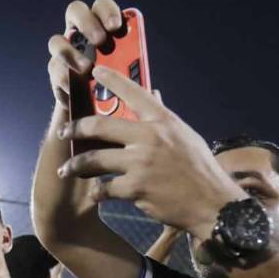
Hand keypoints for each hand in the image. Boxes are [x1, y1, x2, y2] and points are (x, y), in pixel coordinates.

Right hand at [47, 0, 124, 109]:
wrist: (96, 108)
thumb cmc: (118, 85)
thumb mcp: (129, 73)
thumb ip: (131, 64)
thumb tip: (141, 67)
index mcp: (101, 24)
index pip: (101, 6)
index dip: (107, 12)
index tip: (115, 26)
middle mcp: (79, 31)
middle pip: (75, 11)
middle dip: (87, 23)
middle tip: (100, 41)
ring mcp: (64, 50)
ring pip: (56, 42)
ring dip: (71, 53)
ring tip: (86, 69)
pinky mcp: (55, 71)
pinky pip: (55, 70)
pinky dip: (66, 79)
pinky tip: (77, 89)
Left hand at [56, 65, 244, 239]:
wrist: (214, 205)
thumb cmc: (199, 171)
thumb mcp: (185, 137)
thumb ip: (163, 120)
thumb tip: (153, 96)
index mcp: (163, 121)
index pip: (133, 93)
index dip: (112, 80)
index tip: (95, 72)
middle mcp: (150, 137)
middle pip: (99, 126)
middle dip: (75, 129)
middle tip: (64, 132)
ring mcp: (141, 163)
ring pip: (94, 159)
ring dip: (76, 165)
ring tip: (67, 170)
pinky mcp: (135, 189)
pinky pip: (104, 188)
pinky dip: (97, 192)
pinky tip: (95, 194)